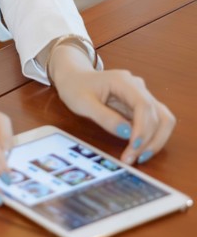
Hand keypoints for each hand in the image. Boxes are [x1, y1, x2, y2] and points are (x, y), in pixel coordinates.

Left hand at [47, 44, 175, 163]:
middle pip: (159, 115)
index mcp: (124, 81)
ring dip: (155, 141)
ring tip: (138, 157)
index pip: (144, 105)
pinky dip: (150, 139)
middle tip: (132, 158)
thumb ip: (104, 117)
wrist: (74, 77)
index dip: (143, 129)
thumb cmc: (76, 87)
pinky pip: (155, 124)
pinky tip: (137, 150)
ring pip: (163, 120)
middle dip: (149, 140)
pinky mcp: (141, 107)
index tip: (133, 147)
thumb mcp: (82, 103)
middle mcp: (138, 87)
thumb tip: (126, 133)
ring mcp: (142, 96)